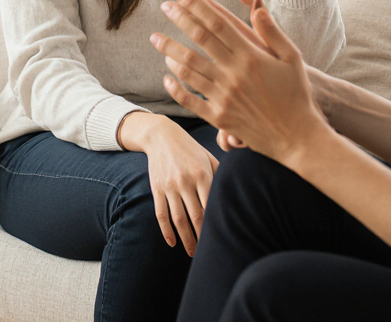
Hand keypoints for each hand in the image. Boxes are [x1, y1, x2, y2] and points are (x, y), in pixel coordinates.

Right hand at [116, 112, 217, 255]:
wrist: (161, 136)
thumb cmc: (190, 148)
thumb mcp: (208, 157)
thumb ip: (220, 175)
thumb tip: (234, 193)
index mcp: (202, 174)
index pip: (211, 206)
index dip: (216, 224)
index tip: (222, 238)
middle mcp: (186, 181)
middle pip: (195, 217)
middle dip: (202, 237)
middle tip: (208, 253)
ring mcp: (169, 186)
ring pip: (178, 220)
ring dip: (186, 239)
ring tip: (192, 253)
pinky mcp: (156, 189)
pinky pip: (161, 214)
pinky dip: (166, 231)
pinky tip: (172, 242)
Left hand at [151, 0, 330, 167]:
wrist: (297, 138)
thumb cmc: (296, 94)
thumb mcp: (292, 58)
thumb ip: (272, 31)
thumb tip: (257, 7)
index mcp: (251, 56)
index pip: (217, 23)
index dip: (196, 4)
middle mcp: (234, 74)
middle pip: (199, 40)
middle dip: (179, 19)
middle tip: (164, 5)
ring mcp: (224, 96)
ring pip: (188, 69)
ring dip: (169, 50)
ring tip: (156, 38)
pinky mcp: (219, 117)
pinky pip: (190, 100)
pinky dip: (175, 88)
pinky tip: (166, 77)